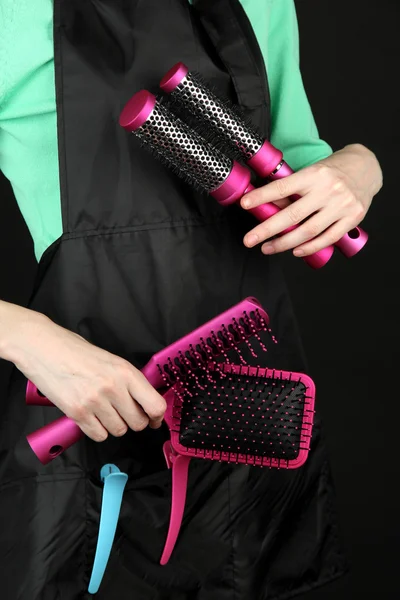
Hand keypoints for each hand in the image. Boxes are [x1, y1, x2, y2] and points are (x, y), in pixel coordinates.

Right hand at [1, 302, 165, 441]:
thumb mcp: (111, 360)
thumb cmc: (76, 351)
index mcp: (126, 372)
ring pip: (118, 431)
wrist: (43, 347)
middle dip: (133, 421)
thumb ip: (130, 381)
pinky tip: (91, 415)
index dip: (157, 417)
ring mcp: (95, 401)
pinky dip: (97, 430)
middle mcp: (113, 387)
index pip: (155, 405)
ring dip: (113, 425)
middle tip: (123, 412)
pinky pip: (99, 435)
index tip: (154, 420)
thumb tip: (146, 402)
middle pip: (138, 423)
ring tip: (102, 410)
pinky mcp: (77, 413)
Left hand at [240, 144, 382, 256]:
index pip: (283, 187)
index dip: (262, 196)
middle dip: (267, 229)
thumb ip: (293, 190)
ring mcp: (342, 205)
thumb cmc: (333, 171)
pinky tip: (295, 251)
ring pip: (308, 231)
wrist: (366, 168)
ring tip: (268, 248)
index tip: (245, 204)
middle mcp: (328, 189)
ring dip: (284, 243)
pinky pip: (327, 238)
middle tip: (249, 240)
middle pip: (292, 215)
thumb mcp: (312, 172)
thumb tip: (267, 206)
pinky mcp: (352, 218)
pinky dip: (310, 247)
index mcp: (314, 174)